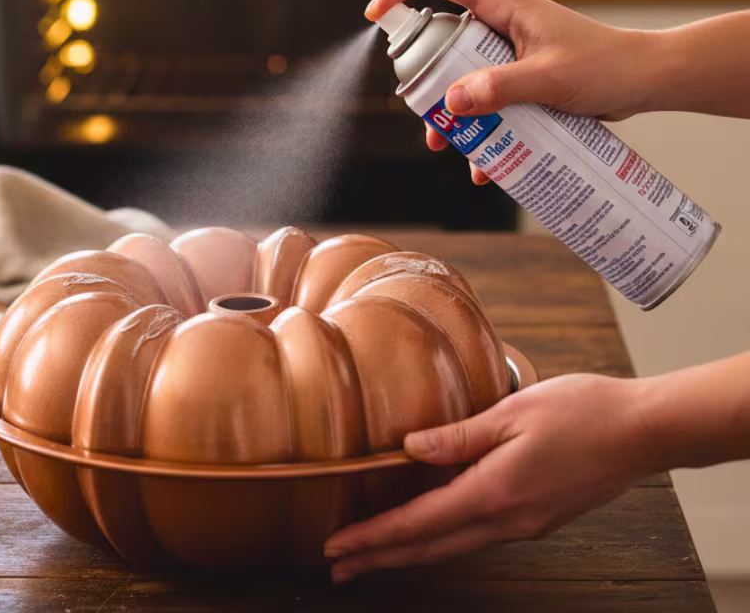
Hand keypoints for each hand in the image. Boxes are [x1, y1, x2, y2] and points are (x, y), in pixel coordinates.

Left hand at [324, 374, 653, 580]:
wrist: (642, 431)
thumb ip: (457, 436)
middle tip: (339, 568)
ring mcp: (525, 524)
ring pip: (453, 546)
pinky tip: (429, 529)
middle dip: (380, 559)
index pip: (418, 524)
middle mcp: (507, 520)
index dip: (373, 538)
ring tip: (373, 555)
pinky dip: (442, 538)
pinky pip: (477, 535)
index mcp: (494, 493)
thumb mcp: (511, 412)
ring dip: (409, 552)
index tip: (336, 548)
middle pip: (430, 548)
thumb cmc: (580, 411)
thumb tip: (408, 448)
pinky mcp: (537, 518)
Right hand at [365, 0, 652, 183]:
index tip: (376, 15)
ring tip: (450, 146)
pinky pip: (486, 100)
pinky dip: (482, 130)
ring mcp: (507, 51)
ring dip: (452, 112)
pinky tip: (488, 163)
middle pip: (441, 38)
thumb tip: (451, 103)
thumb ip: (499, 88)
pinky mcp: (519, 77)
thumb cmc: (608, 65)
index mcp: (502, 4)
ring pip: (460, 76)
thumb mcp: (549, 78)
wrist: (647, 81)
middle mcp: (498, 23)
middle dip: (425, 77)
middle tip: (422, 110)